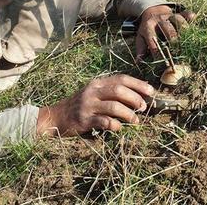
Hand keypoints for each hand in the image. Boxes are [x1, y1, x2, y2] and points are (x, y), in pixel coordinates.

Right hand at [36, 74, 155, 135]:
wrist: (56, 117)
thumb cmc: (80, 106)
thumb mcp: (93, 94)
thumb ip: (110, 92)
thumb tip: (137, 96)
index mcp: (97, 83)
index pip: (121, 79)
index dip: (138, 84)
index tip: (151, 91)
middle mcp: (92, 91)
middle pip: (119, 90)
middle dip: (135, 98)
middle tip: (143, 107)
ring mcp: (87, 105)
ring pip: (114, 107)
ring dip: (129, 114)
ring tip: (136, 121)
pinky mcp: (84, 120)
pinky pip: (105, 122)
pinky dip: (116, 126)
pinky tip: (119, 128)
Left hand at [135, 5, 195, 60]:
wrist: (151, 10)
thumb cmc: (147, 28)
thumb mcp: (141, 36)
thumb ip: (141, 49)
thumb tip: (138, 62)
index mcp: (149, 27)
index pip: (153, 40)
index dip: (158, 51)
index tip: (163, 62)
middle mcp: (159, 20)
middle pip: (167, 29)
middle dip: (173, 39)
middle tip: (178, 50)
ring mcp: (169, 16)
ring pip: (177, 20)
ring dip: (183, 29)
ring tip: (187, 38)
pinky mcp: (178, 13)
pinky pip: (184, 13)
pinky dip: (189, 16)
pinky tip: (193, 18)